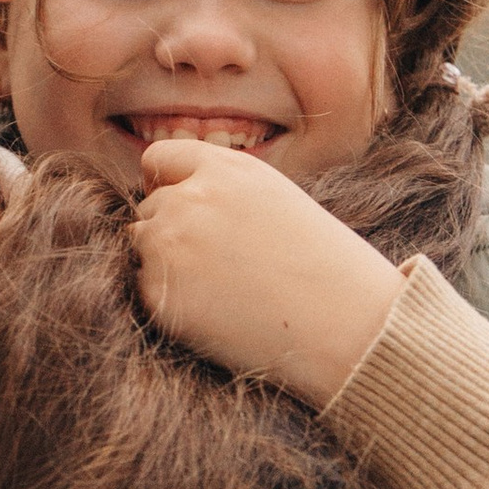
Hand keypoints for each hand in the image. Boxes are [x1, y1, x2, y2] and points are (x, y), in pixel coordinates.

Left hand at [132, 138, 400, 406]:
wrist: (346, 327)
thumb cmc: (323, 268)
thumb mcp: (276, 198)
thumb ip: (221, 188)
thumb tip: (167, 196)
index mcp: (224, 169)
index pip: (159, 160)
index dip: (168, 185)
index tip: (187, 211)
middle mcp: (189, 198)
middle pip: (150, 208)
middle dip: (173, 232)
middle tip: (224, 266)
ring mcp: (169, 245)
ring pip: (141, 247)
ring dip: (165, 265)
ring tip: (222, 289)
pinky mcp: (158, 294)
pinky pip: (144, 290)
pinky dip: (169, 302)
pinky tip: (215, 314)